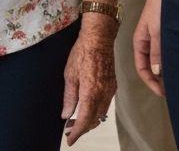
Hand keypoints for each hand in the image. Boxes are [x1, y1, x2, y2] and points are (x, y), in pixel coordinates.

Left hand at [62, 19, 116, 145]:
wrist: (99, 39)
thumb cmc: (81, 53)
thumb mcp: (70, 74)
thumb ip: (69, 97)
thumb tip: (65, 115)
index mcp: (90, 93)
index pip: (84, 120)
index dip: (77, 133)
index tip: (70, 140)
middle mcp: (103, 95)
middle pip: (94, 120)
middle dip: (82, 128)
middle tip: (69, 129)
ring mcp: (110, 91)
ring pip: (101, 114)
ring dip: (90, 120)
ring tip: (77, 120)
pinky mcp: (113, 86)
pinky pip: (105, 105)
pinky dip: (97, 111)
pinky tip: (88, 108)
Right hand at [133, 0, 164, 96]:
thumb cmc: (159, 7)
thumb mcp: (157, 31)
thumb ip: (156, 51)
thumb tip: (156, 73)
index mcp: (140, 41)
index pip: (141, 67)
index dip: (150, 82)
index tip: (163, 93)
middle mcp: (147, 41)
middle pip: (150, 66)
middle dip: (158, 80)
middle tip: (172, 91)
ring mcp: (156, 37)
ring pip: (159, 60)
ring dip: (166, 71)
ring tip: (177, 81)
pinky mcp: (165, 34)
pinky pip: (166, 52)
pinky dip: (171, 61)